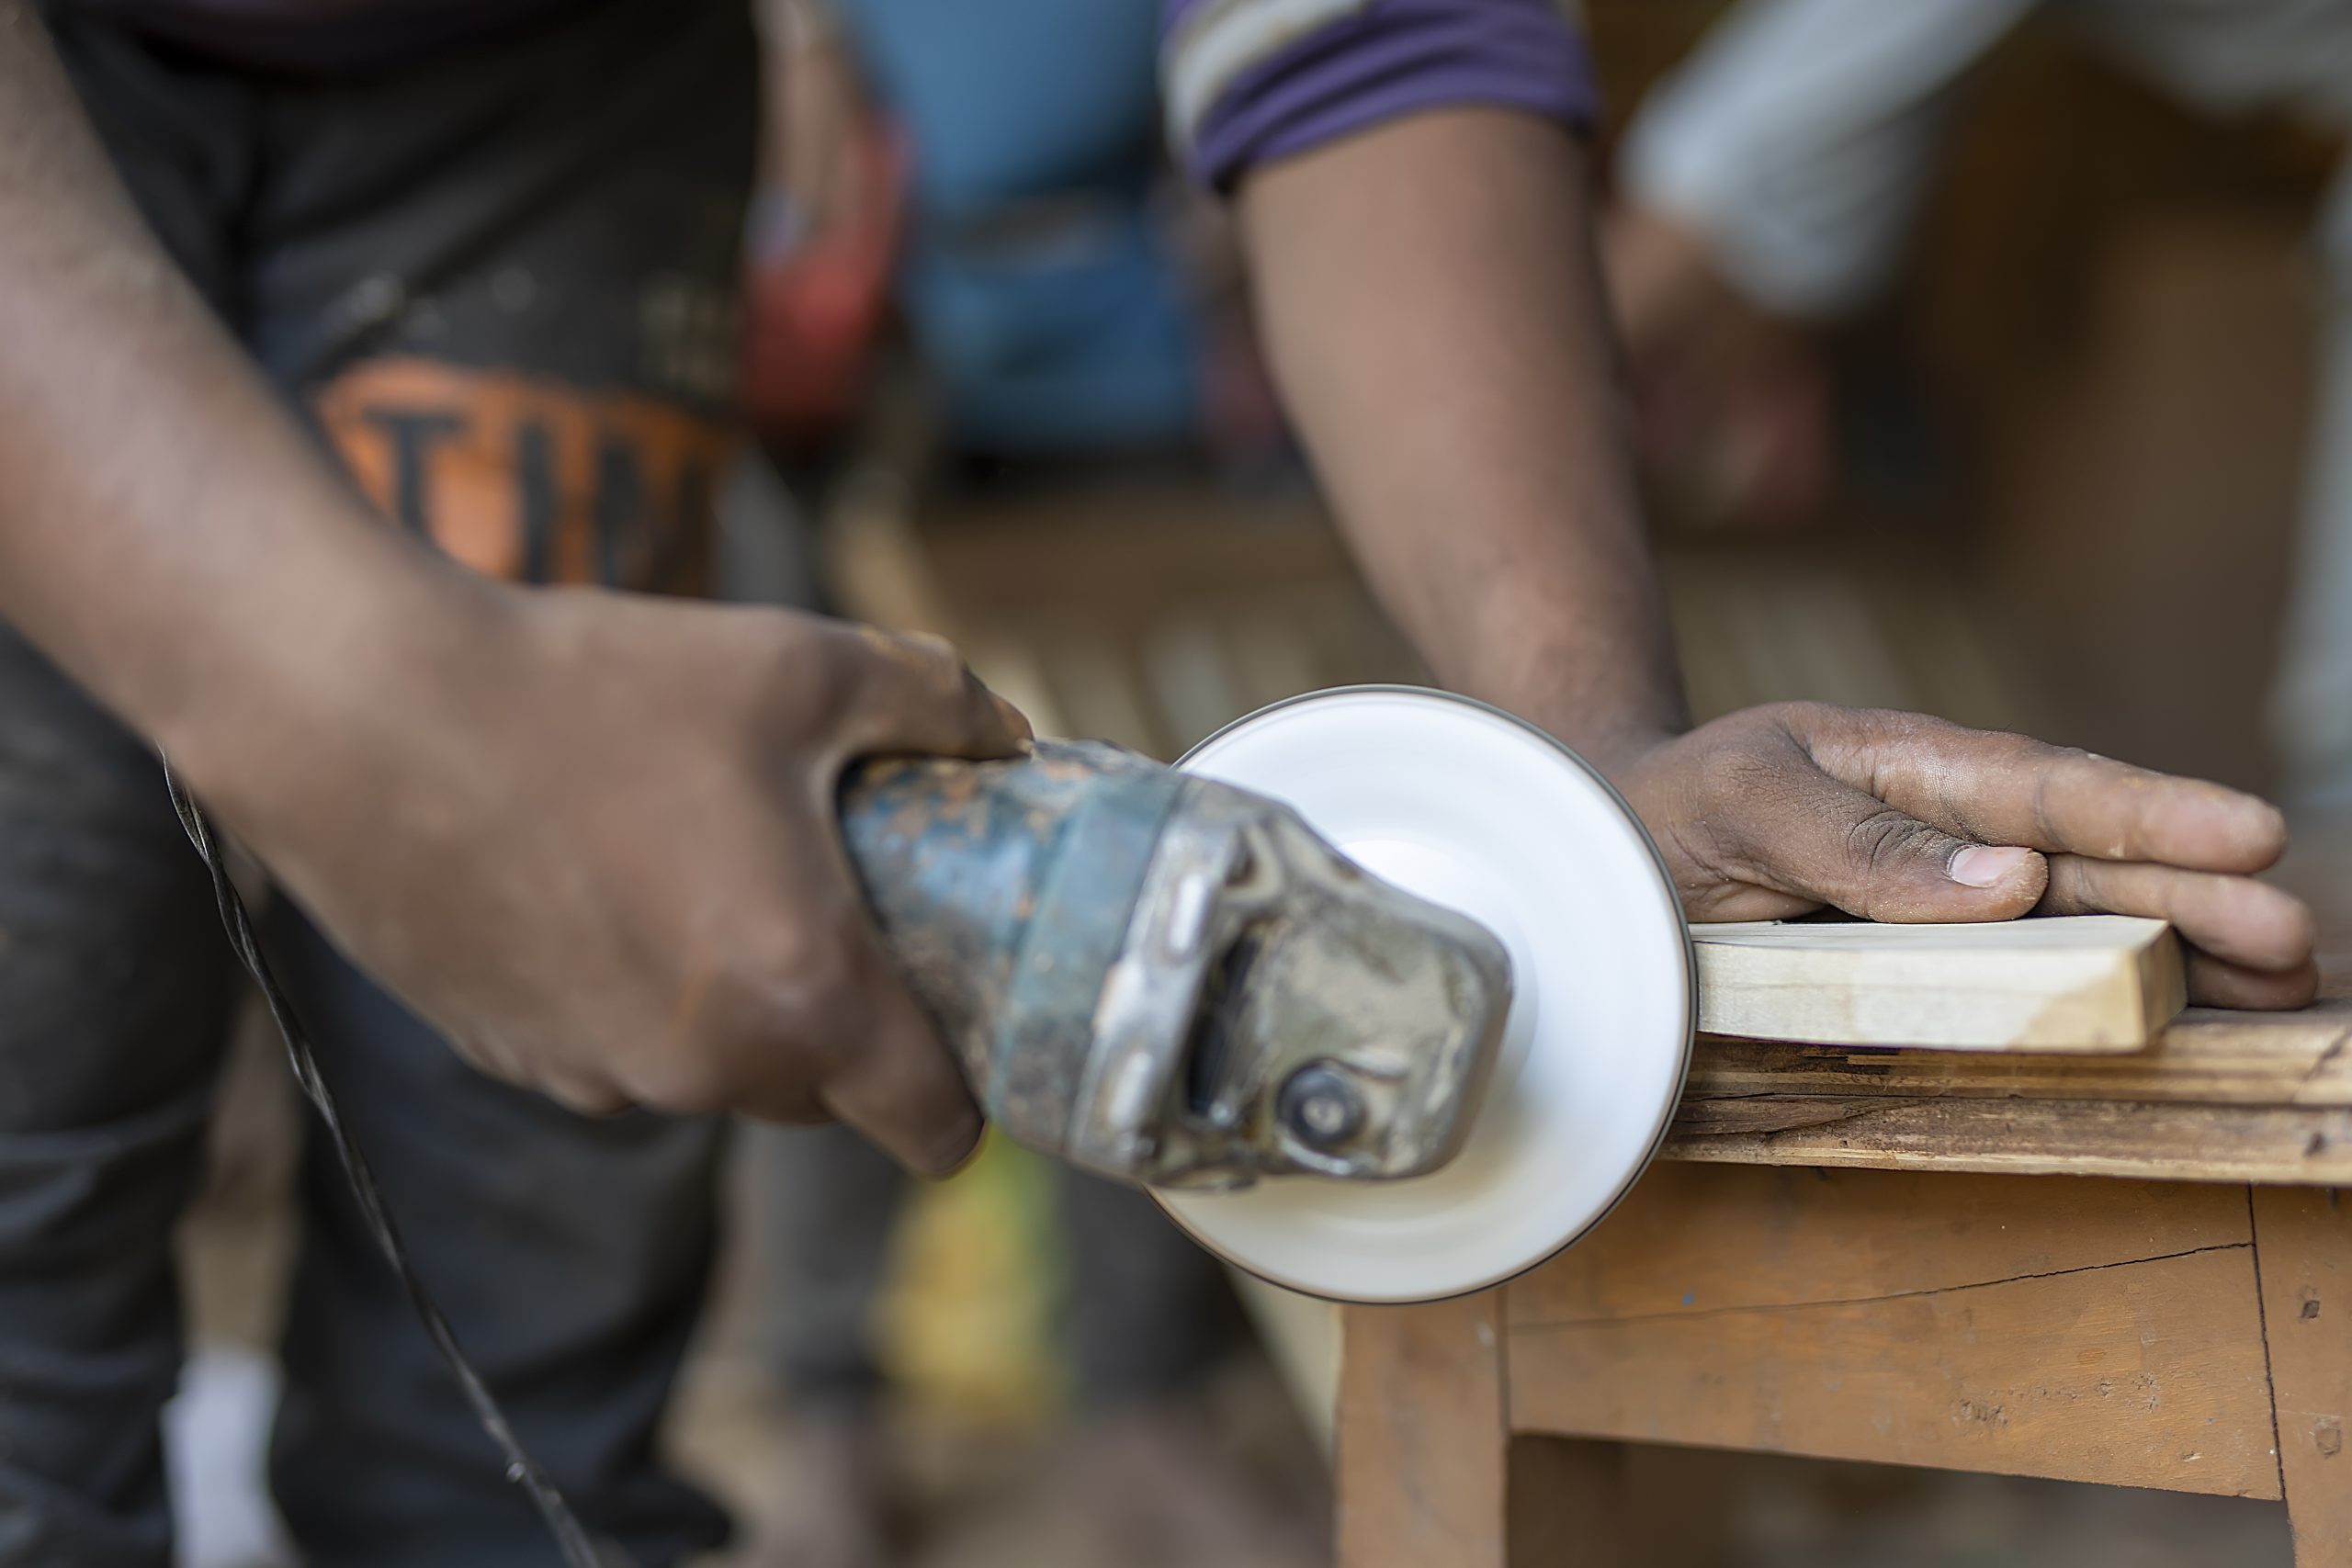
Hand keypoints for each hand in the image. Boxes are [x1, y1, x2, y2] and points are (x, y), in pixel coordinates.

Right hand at [199, 586, 1028, 1171]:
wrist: (358, 709)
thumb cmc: (593, 687)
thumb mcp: (799, 666)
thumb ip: (937, 704)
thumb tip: (1011, 733)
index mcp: (802, 995)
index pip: (935, 1129)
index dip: (967, 1092)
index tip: (963, 1026)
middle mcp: (704, 1071)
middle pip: (825, 1096)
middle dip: (848, 1022)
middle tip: (837, 902)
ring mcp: (597, 1077)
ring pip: (717, 1073)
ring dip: (736, 1005)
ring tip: (702, 868)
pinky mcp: (510, 1058)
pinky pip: (618, 1052)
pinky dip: (636, 995)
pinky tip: (600, 879)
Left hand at [1612, 703, 2317, 1008]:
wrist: (1612, 850)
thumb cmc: (1674, 807)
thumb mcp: (1743, 799)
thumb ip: (1861, 841)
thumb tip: (2013, 880)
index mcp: (1918, 766)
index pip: (2049, 789)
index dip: (2150, 813)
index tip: (2249, 833)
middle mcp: (1956, 833)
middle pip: (2098, 863)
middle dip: (2201, 897)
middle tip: (2294, 940)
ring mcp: (1952, 901)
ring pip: (2089, 923)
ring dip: (2185, 954)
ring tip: (2281, 987)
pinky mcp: (1932, 964)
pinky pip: (2031, 979)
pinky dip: (2112, 997)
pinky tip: (2185, 1019)